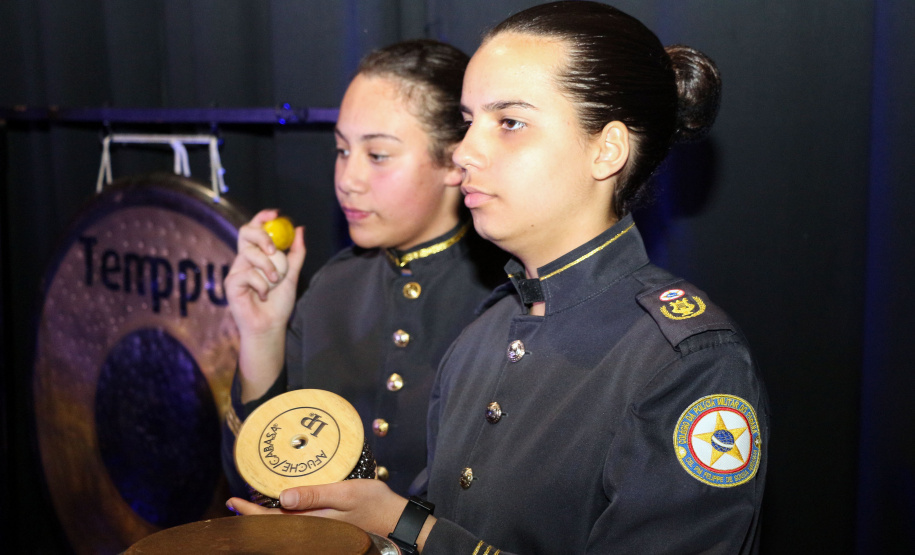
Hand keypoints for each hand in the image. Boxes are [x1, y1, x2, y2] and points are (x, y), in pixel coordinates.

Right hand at [226, 209, 305, 335]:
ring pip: (249, 253)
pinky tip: (263, 295)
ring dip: (268, 267)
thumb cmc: (279, 302)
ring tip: (275, 281)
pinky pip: (247, 274)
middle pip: (245, 232)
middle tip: (274, 250)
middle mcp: (245, 258)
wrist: (270, 325)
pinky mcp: (231, 283)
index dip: (262, 217)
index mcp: (258, 254)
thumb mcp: (292, 274)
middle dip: (262, 236)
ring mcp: (236, 270)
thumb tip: (300, 229)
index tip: (276, 213)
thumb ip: (296, 253)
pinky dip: (261, 284)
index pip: (256, 228)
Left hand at [228, 481, 405, 536]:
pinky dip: (285, 521)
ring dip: (268, 520)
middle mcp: (314, 533)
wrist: (399, 522)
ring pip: (286, 530)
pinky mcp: (329, 533)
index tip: (234, 502)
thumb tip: (282, 497)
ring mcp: (321, 535)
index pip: (274, 520)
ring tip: (251, 509)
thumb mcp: (346, 493)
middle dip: (254, 518)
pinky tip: (282, 512)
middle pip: (276, 527)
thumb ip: (315, 495)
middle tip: (235, 504)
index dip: (252, 512)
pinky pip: (299, 528)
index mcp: (315, 524)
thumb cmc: (376, 503)